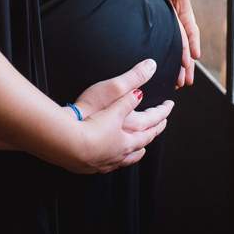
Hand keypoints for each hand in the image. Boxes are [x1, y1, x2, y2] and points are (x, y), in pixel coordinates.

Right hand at [66, 58, 173, 173]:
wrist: (65, 143)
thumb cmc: (89, 119)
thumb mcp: (114, 94)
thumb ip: (133, 82)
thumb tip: (150, 68)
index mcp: (129, 135)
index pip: (152, 124)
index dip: (162, 114)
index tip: (168, 106)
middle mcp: (120, 152)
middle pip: (142, 142)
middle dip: (153, 132)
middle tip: (160, 125)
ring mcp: (105, 161)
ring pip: (127, 158)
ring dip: (136, 151)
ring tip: (141, 149)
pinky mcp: (89, 165)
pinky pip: (109, 164)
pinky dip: (116, 159)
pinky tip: (111, 158)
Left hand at [145, 0, 200, 88]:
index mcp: (177, 0)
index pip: (188, 25)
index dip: (191, 42)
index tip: (194, 58)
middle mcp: (172, 11)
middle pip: (183, 40)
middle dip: (186, 62)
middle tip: (186, 81)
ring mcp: (162, 18)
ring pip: (173, 44)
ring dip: (177, 64)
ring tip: (178, 83)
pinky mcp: (151, 23)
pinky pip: (161, 42)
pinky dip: (164, 57)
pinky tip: (161, 70)